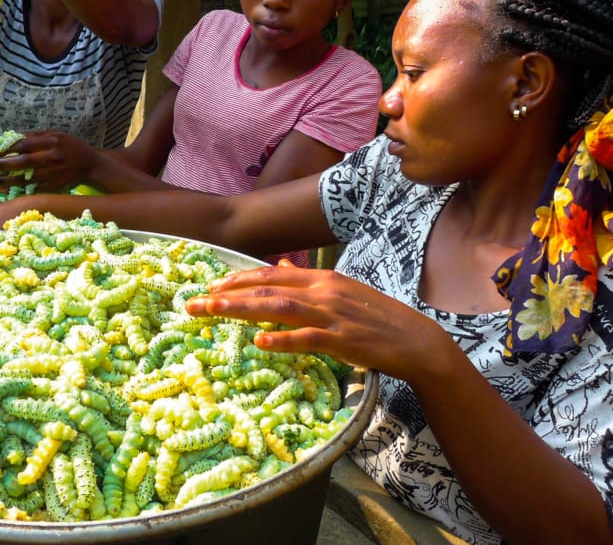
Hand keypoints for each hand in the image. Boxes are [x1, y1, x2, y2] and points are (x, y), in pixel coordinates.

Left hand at [0, 130, 97, 192]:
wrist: (91, 164)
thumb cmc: (70, 146)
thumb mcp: (56, 134)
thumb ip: (35, 135)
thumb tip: (10, 137)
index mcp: (52, 141)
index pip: (25, 145)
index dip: (7, 148)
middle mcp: (53, 157)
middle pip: (24, 162)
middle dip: (3, 165)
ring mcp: (55, 174)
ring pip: (27, 179)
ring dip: (6, 181)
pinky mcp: (56, 187)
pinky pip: (34, 190)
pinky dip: (18, 191)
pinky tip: (4, 191)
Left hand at [184, 261, 451, 379]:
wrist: (418, 342)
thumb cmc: (377, 321)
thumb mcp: (343, 294)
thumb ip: (310, 285)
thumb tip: (280, 270)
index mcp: (323, 278)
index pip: (272, 274)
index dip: (239, 279)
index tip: (211, 287)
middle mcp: (325, 291)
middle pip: (267, 289)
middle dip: (226, 295)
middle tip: (194, 304)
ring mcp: (333, 315)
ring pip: (278, 308)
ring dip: (241, 310)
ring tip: (212, 314)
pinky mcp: (343, 340)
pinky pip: (307, 339)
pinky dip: (282, 339)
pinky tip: (259, 342)